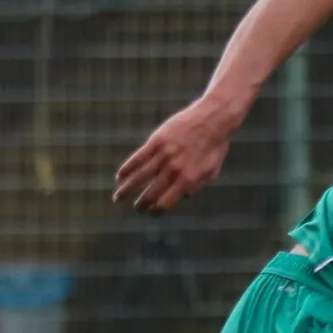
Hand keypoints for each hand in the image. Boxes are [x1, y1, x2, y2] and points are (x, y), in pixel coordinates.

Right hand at [113, 95, 244, 212]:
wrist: (213, 119)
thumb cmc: (215, 146)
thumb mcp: (211, 171)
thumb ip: (197, 186)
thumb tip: (182, 198)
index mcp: (188, 179)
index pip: (166, 202)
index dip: (156, 211)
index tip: (151, 212)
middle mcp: (174, 170)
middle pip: (151, 193)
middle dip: (141, 204)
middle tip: (137, 209)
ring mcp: (164, 155)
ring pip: (139, 177)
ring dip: (126, 189)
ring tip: (118, 198)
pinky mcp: (156, 141)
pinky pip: (137, 158)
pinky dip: (126, 169)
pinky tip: (120, 177)